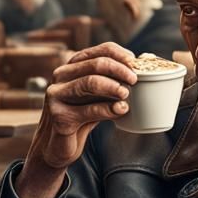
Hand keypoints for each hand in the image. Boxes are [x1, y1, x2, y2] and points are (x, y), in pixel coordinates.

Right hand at [15, 43, 137, 197]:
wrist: (57, 146)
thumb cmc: (80, 118)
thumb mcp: (95, 97)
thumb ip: (110, 84)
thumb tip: (141, 68)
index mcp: (71, 67)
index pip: (98, 51)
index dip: (120, 54)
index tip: (135, 63)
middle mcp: (61, 77)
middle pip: (95, 64)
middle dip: (119, 70)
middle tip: (134, 79)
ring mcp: (57, 95)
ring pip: (90, 82)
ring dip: (113, 86)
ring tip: (126, 93)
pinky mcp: (59, 116)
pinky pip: (89, 110)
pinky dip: (108, 109)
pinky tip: (120, 110)